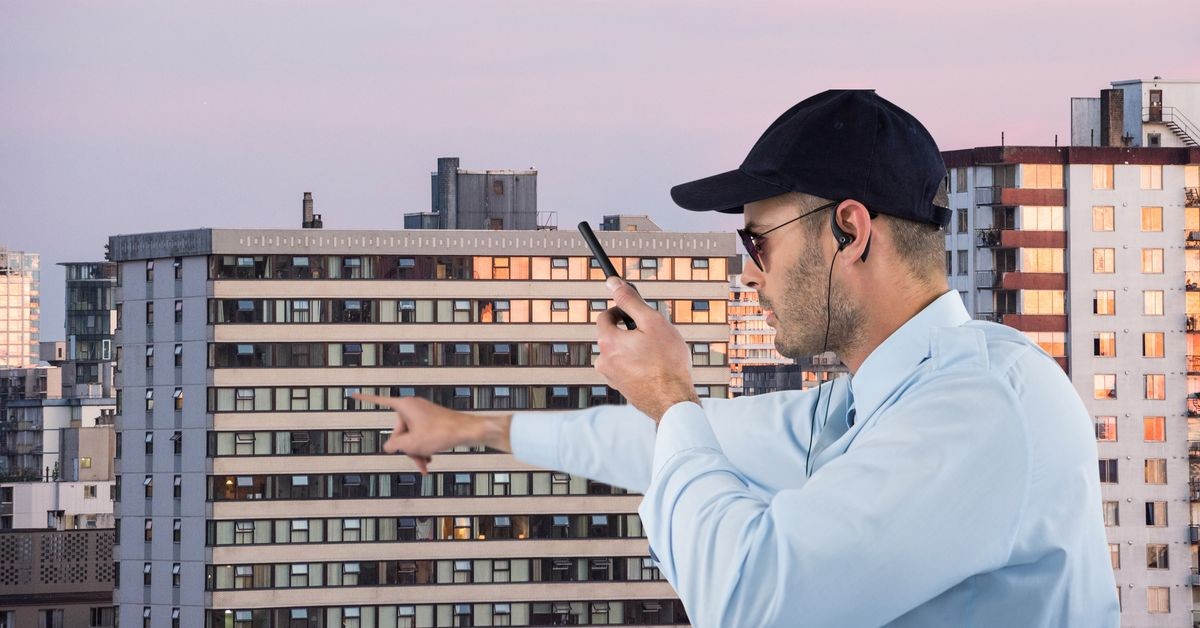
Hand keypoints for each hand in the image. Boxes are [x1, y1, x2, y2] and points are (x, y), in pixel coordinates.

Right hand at [350, 394, 511, 473]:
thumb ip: (393, 446)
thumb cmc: (440, 434)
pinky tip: (429, 461)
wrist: (467, 431)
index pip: (379, 401)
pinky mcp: (432, 421)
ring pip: (410, 436)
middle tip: (419, 463)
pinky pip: (420, 435)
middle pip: (398, 430)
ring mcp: (423, 414)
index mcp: (404, 405)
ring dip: (415, 452)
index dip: (365, 400)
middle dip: (406, 449)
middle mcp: (412, 406)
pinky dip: (423, 448)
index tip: (351, 394)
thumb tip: (389, 447)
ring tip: (426, 466)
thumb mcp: (410, 444)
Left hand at [595, 276, 699, 422]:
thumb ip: (630, 301)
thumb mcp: (652, 322)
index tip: (635, 313)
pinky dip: (639, 365)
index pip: (604, 316)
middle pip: (613, 336)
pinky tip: (657, 369)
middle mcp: (603, 361)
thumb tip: (613, 282)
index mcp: (607, 342)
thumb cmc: (667, 361)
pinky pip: (627, 369)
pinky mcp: (622, 390)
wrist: (674, 401)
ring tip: (658, 355)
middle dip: (631, 332)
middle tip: (653, 336)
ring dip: (635, 350)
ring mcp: (611, 378)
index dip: (620, 310)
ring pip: (621, 353)